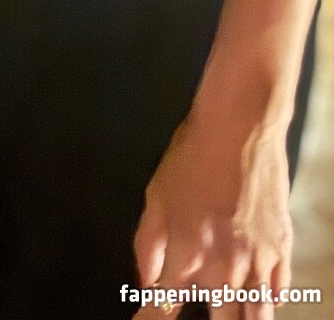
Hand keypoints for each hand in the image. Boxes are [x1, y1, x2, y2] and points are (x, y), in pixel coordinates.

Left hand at [134, 107, 292, 316]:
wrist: (239, 128)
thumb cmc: (192, 157)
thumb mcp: (155, 196)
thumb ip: (147, 245)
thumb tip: (146, 281)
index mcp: (188, 255)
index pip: (165, 307)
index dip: (151, 318)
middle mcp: (225, 267)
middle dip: (205, 319)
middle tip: (198, 306)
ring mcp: (258, 261)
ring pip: (254, 318)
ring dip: (239, 318)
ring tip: (229, 311)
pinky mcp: (282, 249)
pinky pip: (277, 293)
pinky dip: (266, 301)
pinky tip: (256, 297)